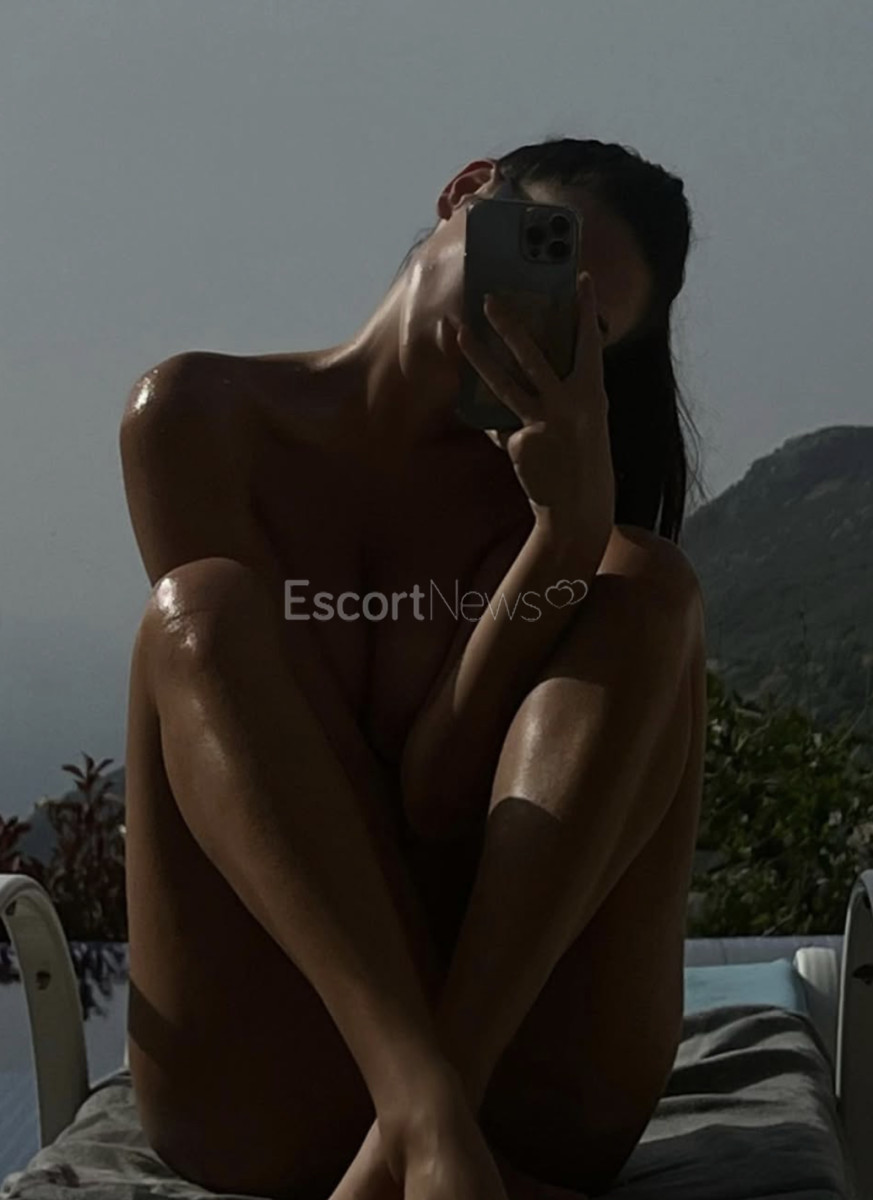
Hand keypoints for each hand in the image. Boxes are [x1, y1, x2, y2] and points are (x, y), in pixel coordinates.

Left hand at [447, 273, 614, 560]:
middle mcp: (571, 403)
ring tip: (459, 332)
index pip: (589, 344)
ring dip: (479, 354)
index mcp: (593, 393)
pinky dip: (497, 425)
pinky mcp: (523, 442)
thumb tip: (528, 368)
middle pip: (535, 354)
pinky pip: (500, 423)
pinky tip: (495, 428)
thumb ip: (561, 393)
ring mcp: (545, 422)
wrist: (579, 508)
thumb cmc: (581, 459)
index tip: (581, 278)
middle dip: (511, 324)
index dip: (586, 310)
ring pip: (504, 381)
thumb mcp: (582, 421)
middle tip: (490, 297)